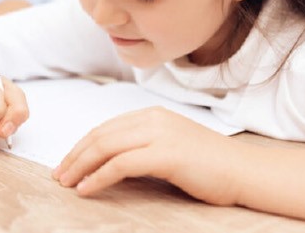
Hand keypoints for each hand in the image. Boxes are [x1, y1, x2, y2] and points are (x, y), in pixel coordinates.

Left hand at [53, 107, 243, 205]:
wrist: (245, 171)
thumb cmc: (211, 166)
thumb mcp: (171, 147)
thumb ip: (144, 147)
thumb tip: (111, 162)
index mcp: (152, 115)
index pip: (106, 128)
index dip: (81, 146)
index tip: (67, 163)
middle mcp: (153, 120)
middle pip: (100, 135)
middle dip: (74, 156)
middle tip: (58, 175)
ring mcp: (159, 135)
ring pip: (105, 147)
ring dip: (80, 166)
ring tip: (66, 183)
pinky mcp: (165, 154)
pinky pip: (120, 165)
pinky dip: (98, 177)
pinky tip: (87, 189)